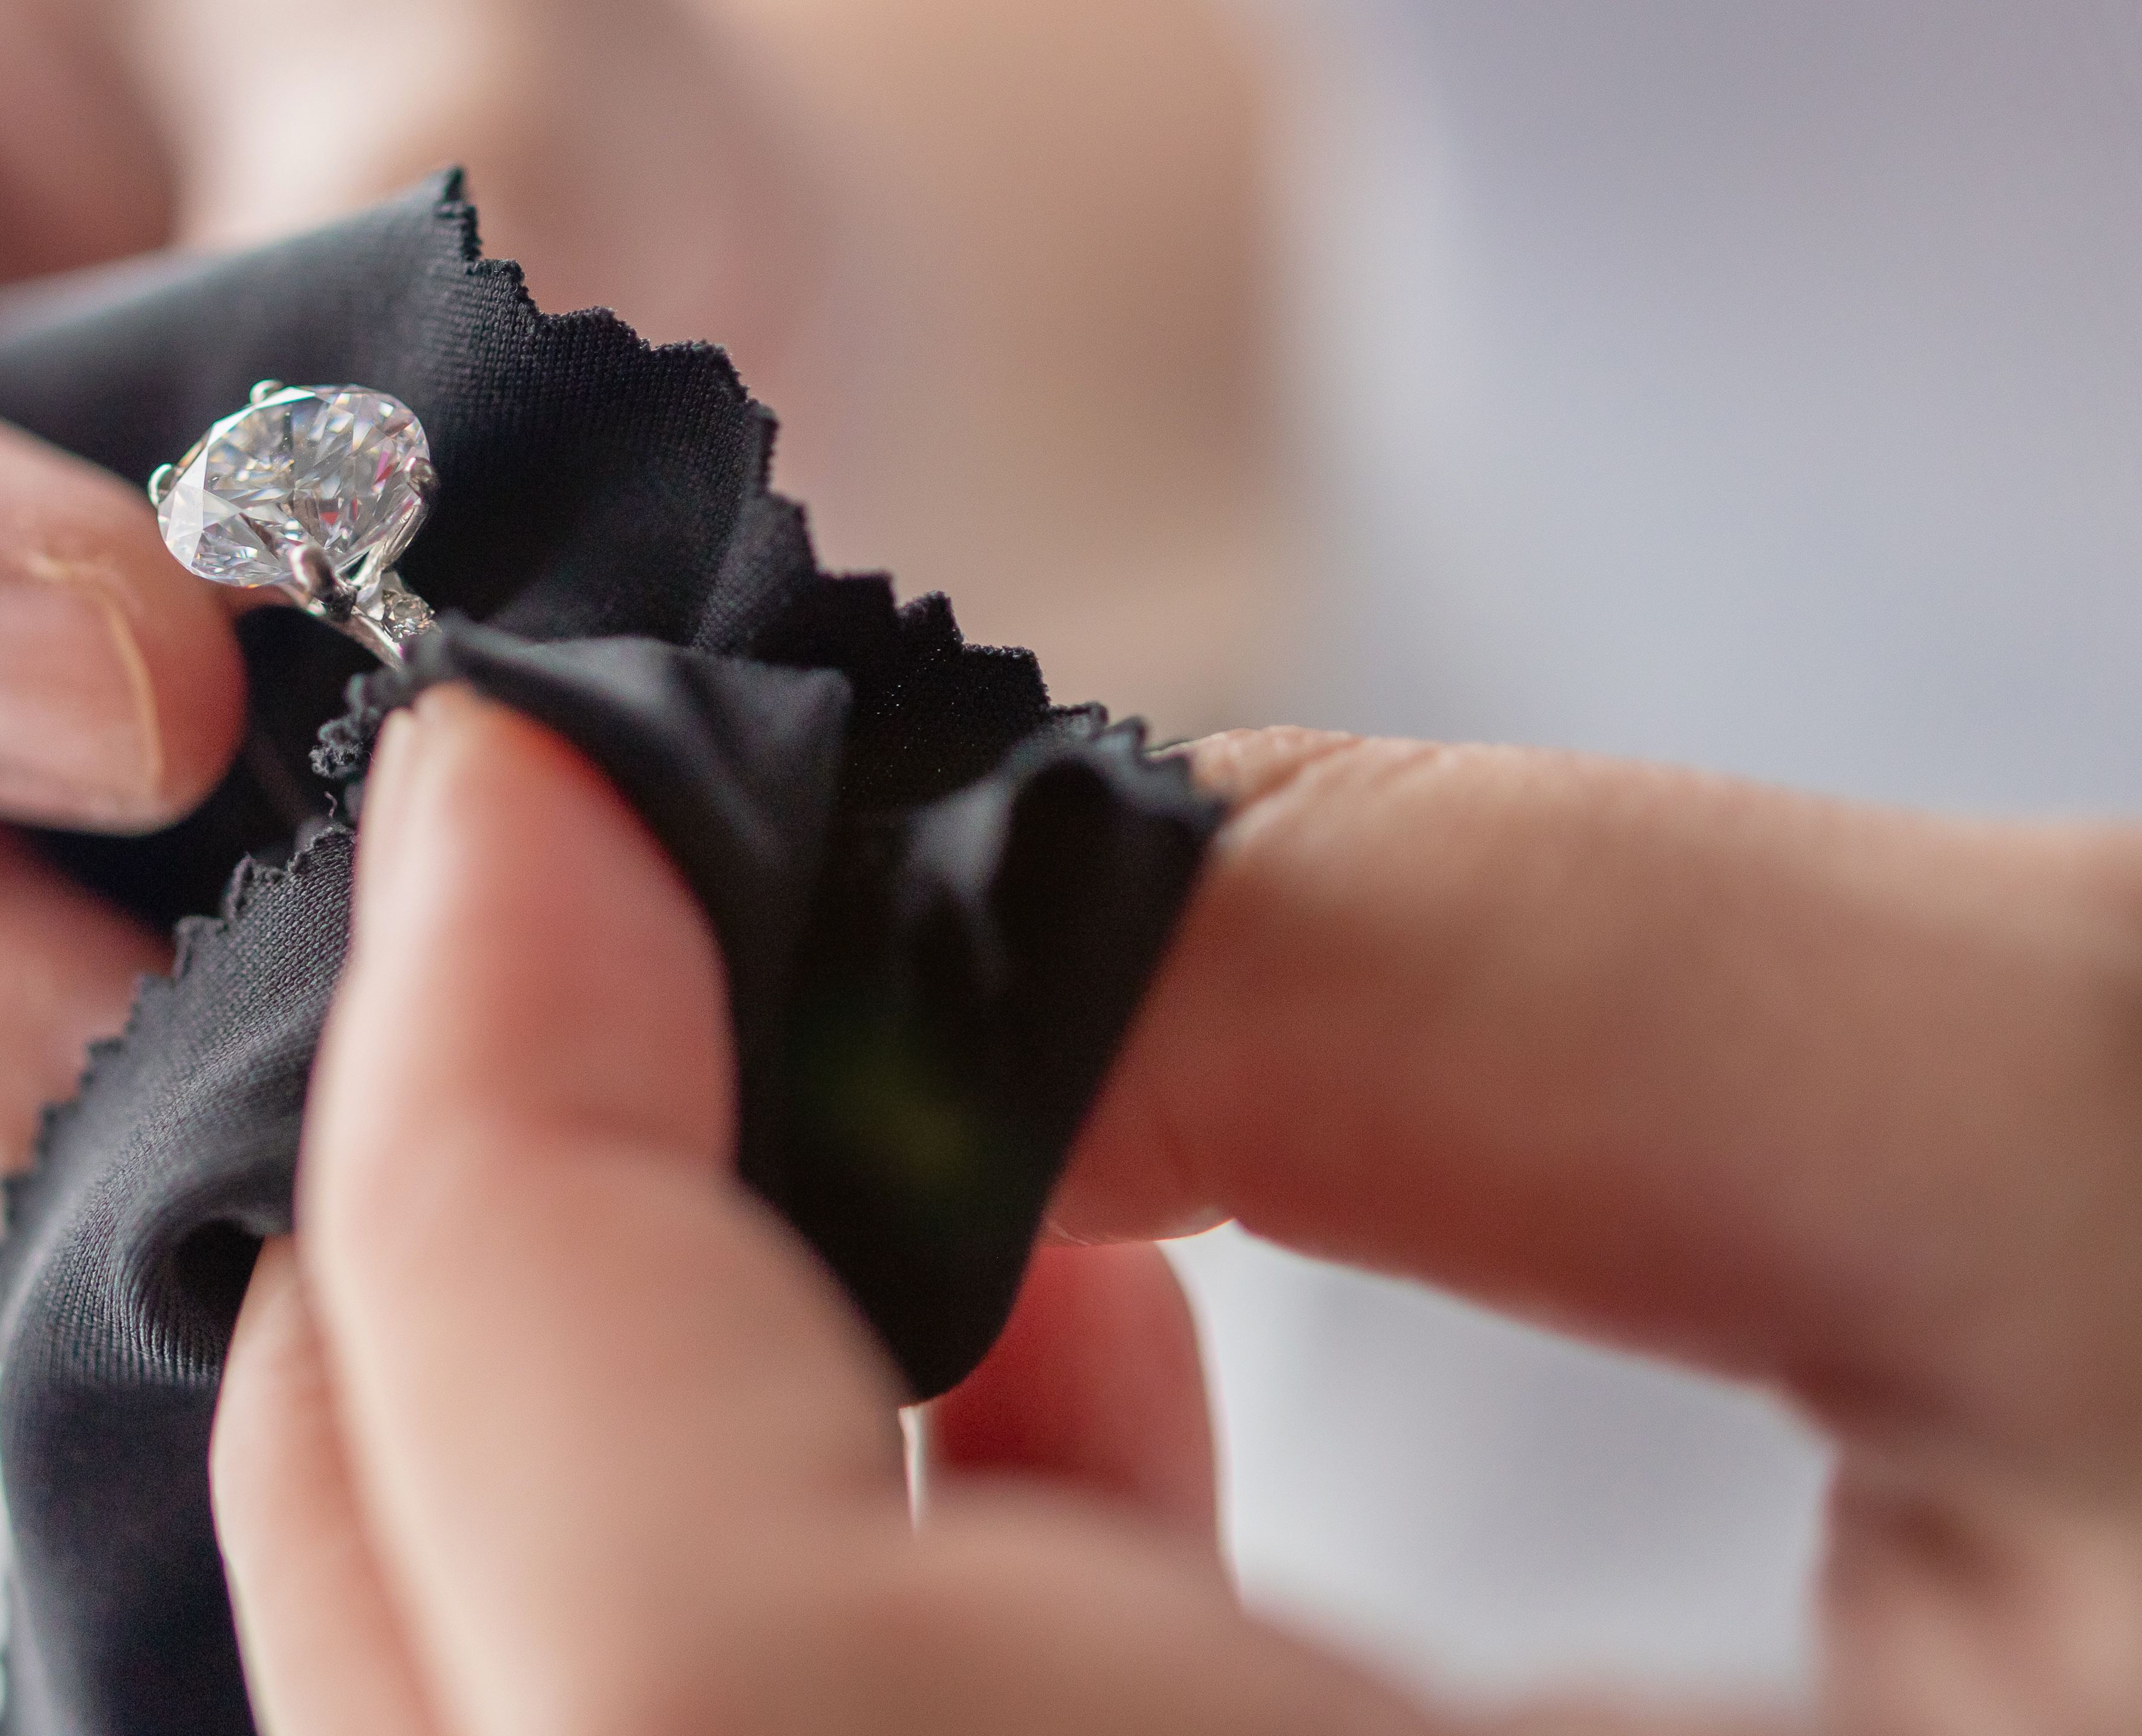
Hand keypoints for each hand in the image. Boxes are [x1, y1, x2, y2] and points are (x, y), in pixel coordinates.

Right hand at [0, 0, 830, 1279]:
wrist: (511, 262)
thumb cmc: (419, 77)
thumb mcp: (464, 29)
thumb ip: (418, 234)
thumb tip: (371, 553)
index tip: (153, 703)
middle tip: (226, 1067)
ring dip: (17, 1122)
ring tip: (309, 1180)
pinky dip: (88, 1181)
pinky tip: (294, 1204)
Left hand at [215, 696, 2141, 1731]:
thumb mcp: (2113, 1126)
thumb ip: (1439, 972)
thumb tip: (901, 887)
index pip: (685, 1699)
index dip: (490, 1187)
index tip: (514, 798)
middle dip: (465, 1343)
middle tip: (619, 949)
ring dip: (606, 1501)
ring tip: (920, 1177)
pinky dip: (789, 1655)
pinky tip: (1057, 1397)